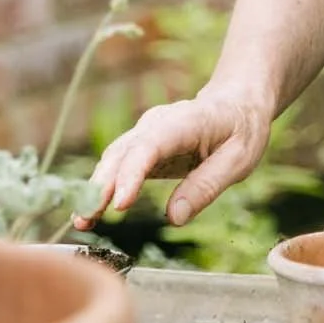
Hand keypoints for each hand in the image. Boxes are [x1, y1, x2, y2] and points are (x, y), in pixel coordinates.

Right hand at [73, 89, 272, 229]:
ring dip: (95, 188)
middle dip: (102, 185)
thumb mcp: (239, 160)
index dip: (132, 174)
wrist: (237, 101)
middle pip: (123, 152)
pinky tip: (90, 210)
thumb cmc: (242, 130)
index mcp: (186, 121)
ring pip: (114, 157)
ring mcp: (146, 131)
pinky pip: (118, 163)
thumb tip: (175, 218)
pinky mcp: (142, 144)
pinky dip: (102, 185)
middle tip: (85, 218)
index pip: (151, 145)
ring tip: (81, 220)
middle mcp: (158, 122)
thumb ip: (207, 186)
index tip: (119, 204)